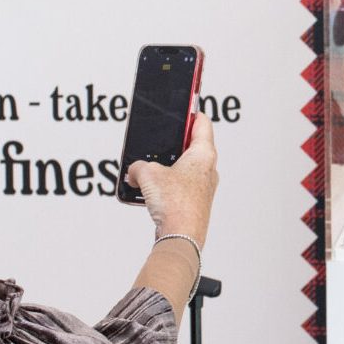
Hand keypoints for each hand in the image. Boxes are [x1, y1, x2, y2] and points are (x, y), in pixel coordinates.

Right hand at [130, 115, 217, 245]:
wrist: (181, 237)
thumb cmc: (177, 205)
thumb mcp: (148, 174)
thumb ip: (138, 167)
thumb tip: (135, 173)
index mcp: (204, 154)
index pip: (202, 123)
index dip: (191, 112)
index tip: (186, 106)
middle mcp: (208, 170)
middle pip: (191, 147)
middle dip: (173, 145)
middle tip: (161, 141)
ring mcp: (203, 188)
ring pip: (183, 170)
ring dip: (167, 168)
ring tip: (149, 172)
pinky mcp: (194, 204)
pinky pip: (178, 188)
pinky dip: (166, 186)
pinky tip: (151, 192)